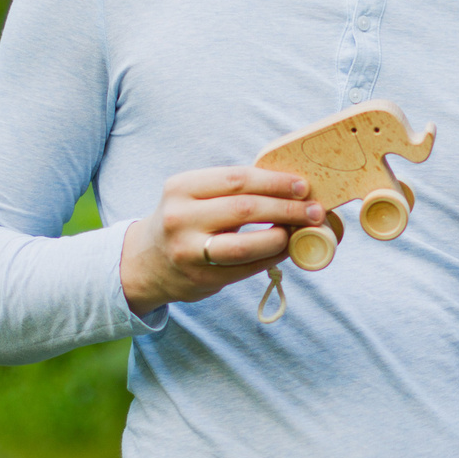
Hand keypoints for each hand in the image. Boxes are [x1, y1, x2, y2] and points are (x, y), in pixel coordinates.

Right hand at [119, 167, 323, 315]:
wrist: (145, 263)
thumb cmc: (183, 221)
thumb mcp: (194, 196)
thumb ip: (231, 190)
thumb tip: (290, 187)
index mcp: (182, 187)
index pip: (237, 178)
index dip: (275, 181)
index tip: (302, 185)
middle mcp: (181, 218)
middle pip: (245, 209)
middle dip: (286, 208)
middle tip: (313, 210)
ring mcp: (189, 251)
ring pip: (245, 245)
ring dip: (281, 237)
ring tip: (301, 232)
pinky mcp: (201, 279)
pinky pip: (245, 269)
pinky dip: (272, 258)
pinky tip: (286, 250)